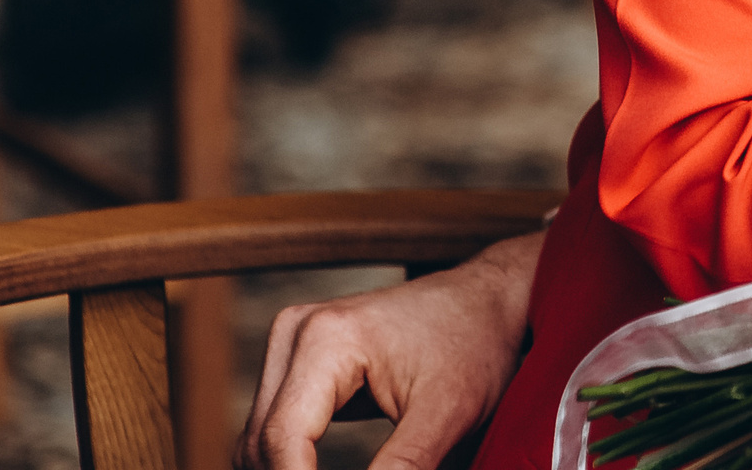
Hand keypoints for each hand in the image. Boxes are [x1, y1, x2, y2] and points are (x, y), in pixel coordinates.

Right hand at [237, 230, 541, 469]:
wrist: (490, 298)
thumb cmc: (477, 342)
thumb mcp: (448, 412)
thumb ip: (404, 467)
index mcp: (326, 338)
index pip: (283, 441)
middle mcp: (295, 333)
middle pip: (263, 443)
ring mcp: (292, 344)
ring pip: (261, 440)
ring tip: (369, 469)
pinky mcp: (301, 362)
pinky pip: (278, 428)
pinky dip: (294, 462)